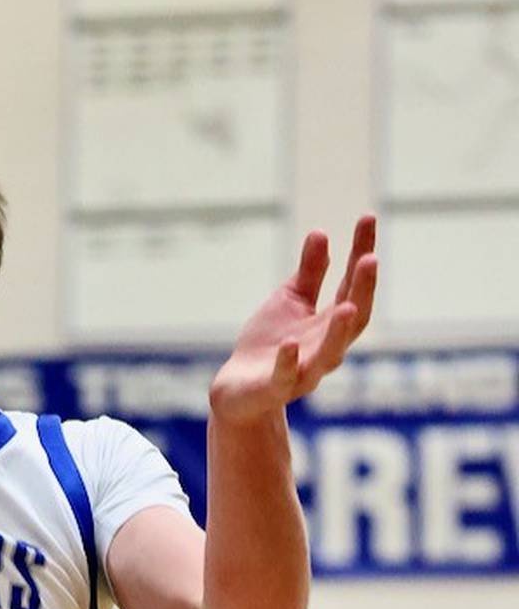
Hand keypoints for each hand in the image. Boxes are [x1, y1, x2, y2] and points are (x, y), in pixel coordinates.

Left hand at [210, 218, 377, 425]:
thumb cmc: (270, 344)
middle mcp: (326, 348)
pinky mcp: (275, 389)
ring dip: (339, 331)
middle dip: (363, 291)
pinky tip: (288, 344)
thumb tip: (321, 233)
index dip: (362, 252)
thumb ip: (309, 273)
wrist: (238, 390)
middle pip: (353, 320)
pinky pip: (285, 377)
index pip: (353, 285)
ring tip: (348, 306)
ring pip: (329, 354)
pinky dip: (288, 362)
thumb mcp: (290, 302)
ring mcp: (303, 371)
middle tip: (370, 259)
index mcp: (330, 323)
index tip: (367, 217)